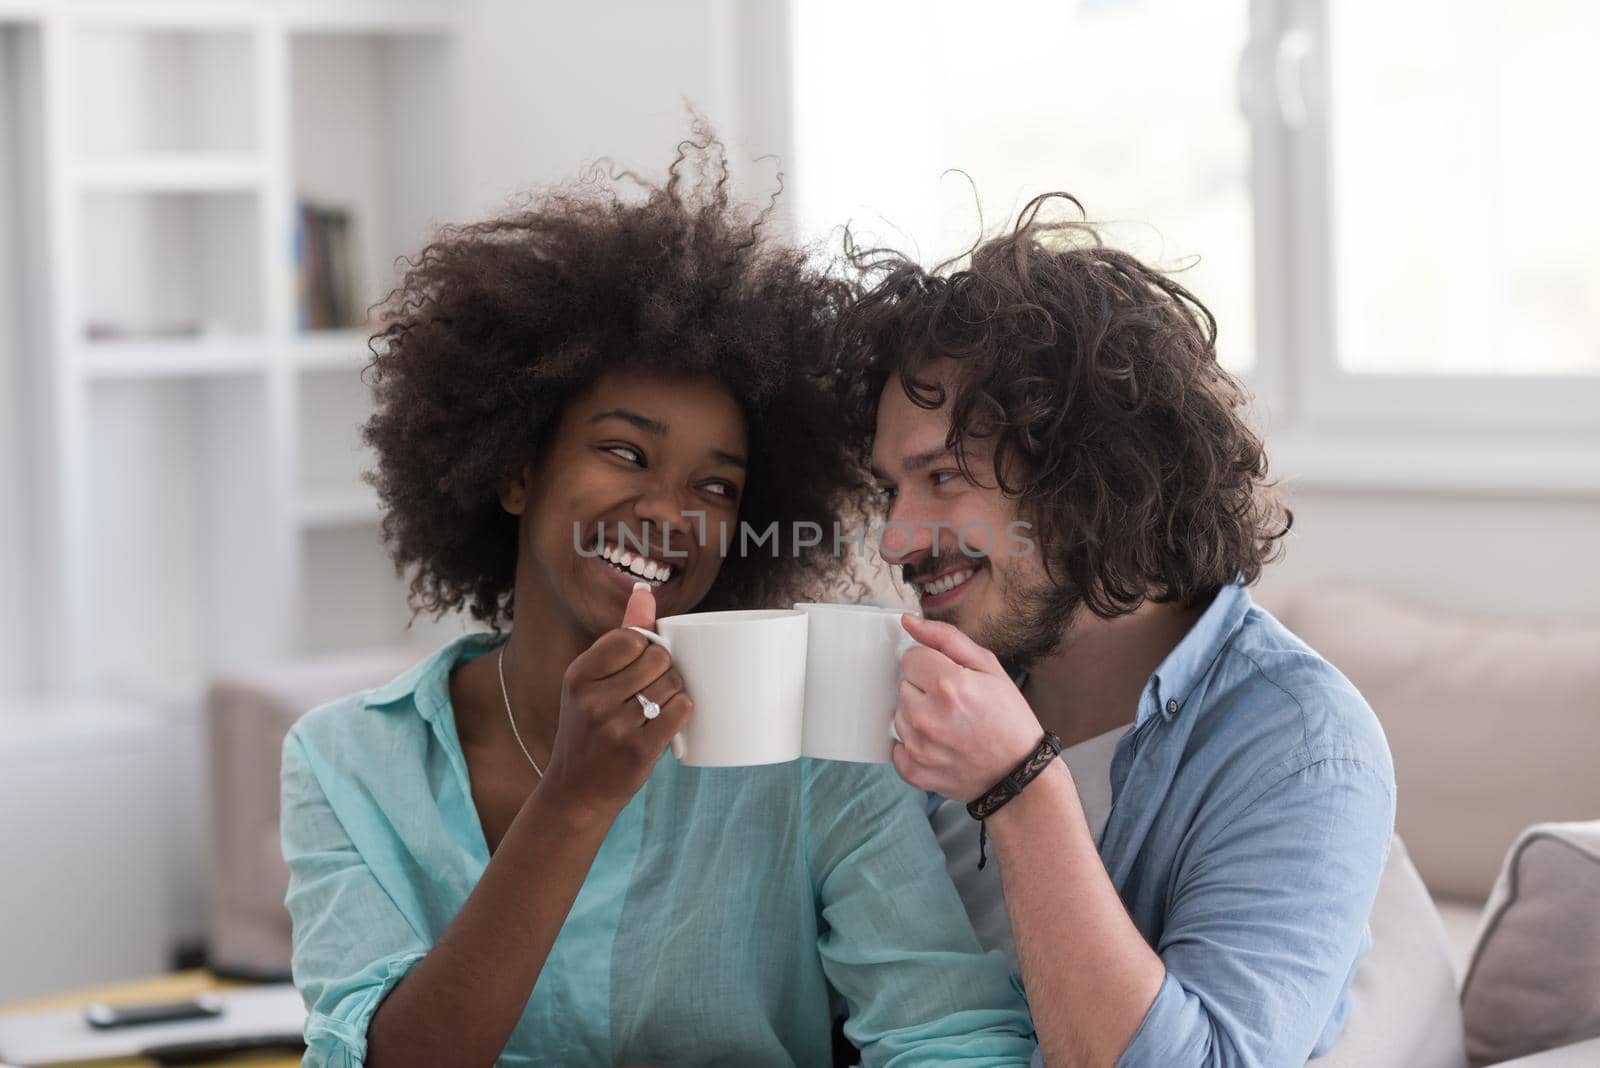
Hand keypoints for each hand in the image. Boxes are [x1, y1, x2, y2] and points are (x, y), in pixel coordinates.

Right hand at [540, 583, 692, 818]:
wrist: (576, 792)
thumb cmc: (588, 730)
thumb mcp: (590, 683)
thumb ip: (620, 637)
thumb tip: (644, 593)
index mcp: (578, 676)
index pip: (631, 636)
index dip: (646, 647)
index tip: (640, 665)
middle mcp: (592, 699)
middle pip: (659, 658)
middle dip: (665, 670)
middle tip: (651, 690)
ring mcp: (614, 727)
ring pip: (672, 684)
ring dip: (674, 693)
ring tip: (657, 708)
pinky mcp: (637, 751)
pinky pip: (680, 711)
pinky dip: (681, 712)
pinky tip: (668, 722)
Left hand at [890, 614, 1046, 803]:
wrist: (1019, 772)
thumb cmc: (1008, 717)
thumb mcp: (988, 667)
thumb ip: (945, 638)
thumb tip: (908, 621)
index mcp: (947, 684)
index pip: (910, 657)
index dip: (931, 665)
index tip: (950, 679)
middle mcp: (927, 716)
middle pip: (903, 685)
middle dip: (923, 689)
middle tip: (953, 704)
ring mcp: (918, 746)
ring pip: (899, 714)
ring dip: (917, 716)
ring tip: (948, 725)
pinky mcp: (914, 771)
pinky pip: (896, 746)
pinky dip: (914, 745)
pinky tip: (939, 745)